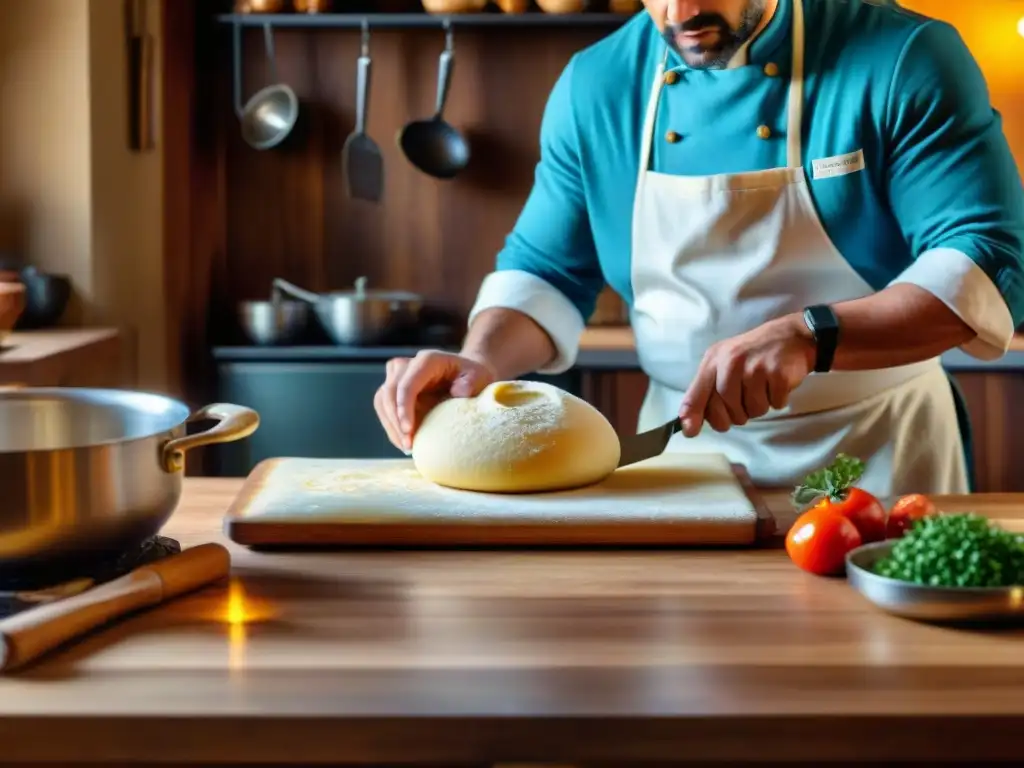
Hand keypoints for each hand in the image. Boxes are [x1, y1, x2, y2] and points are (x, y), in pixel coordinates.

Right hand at [374, 350, 496, 450]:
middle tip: (408, 445)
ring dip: (391, 426)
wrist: (466, 376)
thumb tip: (458, 392)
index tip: (409, 430)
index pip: (407, 383)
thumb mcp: (479, 376)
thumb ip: (471, 382)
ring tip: (407, 447)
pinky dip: (392, 427)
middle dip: (395, 421)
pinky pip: (384, 408)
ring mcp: (397, 377)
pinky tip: (404, 442)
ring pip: (382, 401)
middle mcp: (408, 365)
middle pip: (390, 392)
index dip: (404, 407)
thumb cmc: (473, 377)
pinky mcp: (393, 390)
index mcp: (427, 360)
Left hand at [678, 315, 815, 436]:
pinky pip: (774, 404)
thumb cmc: (755, 354)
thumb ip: (706, 391)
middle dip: (736, 414)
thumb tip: (689, 428)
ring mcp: (755, 367)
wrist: (793, 336)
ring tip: (763, 389)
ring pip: (752, 410)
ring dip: (759, 407)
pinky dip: (777, 400)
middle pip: (726, 407)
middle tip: (744, 406)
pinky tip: (777, 384)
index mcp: (714, 360)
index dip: (692, 415)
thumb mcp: (725, 363)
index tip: (690, 432)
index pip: (696, 393)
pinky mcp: (777, 373)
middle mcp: (731, 361)